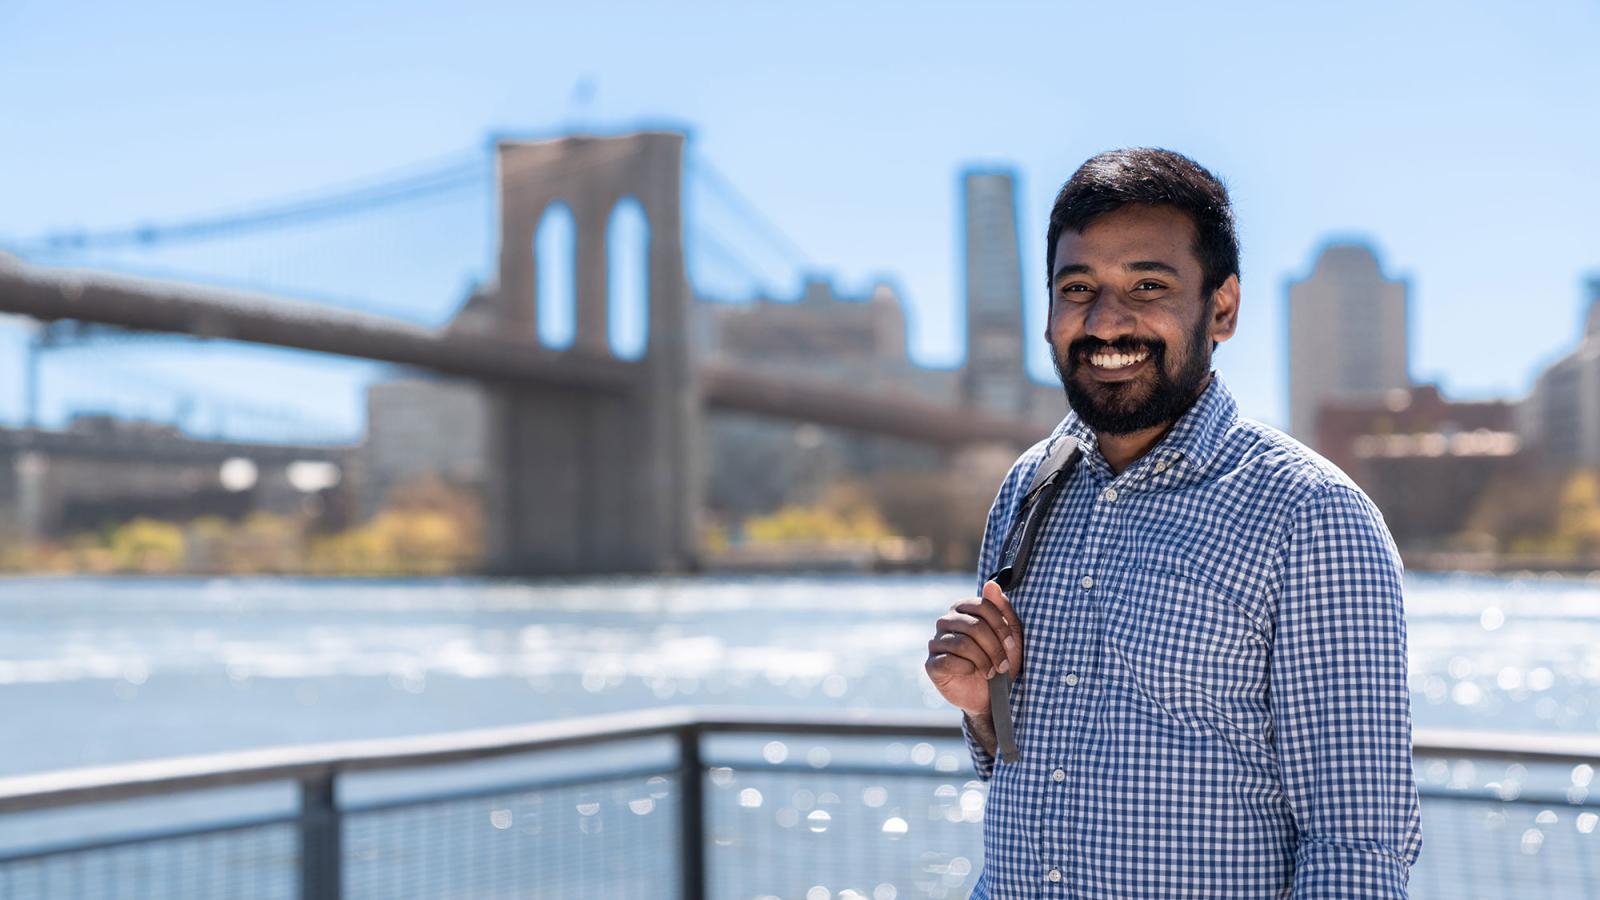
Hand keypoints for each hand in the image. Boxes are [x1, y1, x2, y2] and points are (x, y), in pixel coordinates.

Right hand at [924, 580, 1023, 716]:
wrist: (990, 695)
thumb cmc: (999, 661)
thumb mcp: (1010, 636)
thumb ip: (1003, 610)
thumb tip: (991, 584)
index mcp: (963, 609)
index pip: (982, 605)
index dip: (1000, 626)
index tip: (1011, 644)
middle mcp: (946, 621)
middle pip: (974, 626)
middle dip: (994, 647)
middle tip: (1003, 664)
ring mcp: (936, 642)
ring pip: (962, 644)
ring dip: (983, 660)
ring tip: (992, 672)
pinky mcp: (931, 664)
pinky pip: (948, 660)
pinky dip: (967, 668)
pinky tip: (972, 672)